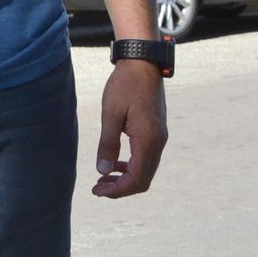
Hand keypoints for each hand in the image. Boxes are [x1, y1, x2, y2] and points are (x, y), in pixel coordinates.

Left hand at [92, 60, 167, 197]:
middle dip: (120, 188)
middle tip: (97, 189)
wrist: (142, 64)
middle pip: (143, 180)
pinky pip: (146, 158)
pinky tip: (115, 164)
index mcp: (148, 140)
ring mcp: (159, 138)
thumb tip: (103, 171)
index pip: (137, 179)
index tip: (98, 191)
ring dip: (126, 178)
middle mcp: (158, 143)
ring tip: (103, 179)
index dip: (117, 190)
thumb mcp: (111, 112)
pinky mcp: (156, 133)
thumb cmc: (124, 85)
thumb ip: (108, 143)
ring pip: (146, 170)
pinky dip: (131, 166)